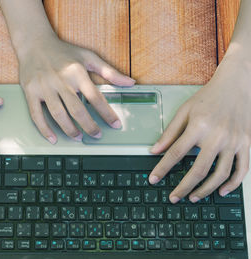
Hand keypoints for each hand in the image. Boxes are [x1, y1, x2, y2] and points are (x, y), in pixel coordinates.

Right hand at [18, 36, 134, 143]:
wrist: (34, 43)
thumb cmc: (63, 51)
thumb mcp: (88, 56)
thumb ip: (109, 71)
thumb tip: (130, 82)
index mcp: (76, 72)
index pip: (95, 97)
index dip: (107, 113)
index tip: (115, 124)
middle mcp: (60, 80)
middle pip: (77, 110)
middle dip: (89, 126)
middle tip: (97, 135)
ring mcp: (44, 87)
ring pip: (58, 115)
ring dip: (69, 130)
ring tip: (78, 137)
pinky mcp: (30, 92)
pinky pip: (36, 115)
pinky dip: (44, 129)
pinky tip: (52, 138)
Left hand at [149, 60, 250, 202]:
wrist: (237, 85)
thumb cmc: (208, 98)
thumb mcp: (184, 111)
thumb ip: (169, 132)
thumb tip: (154, 150)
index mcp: (198, 126)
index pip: (175, 153)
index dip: (162, 169)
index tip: (153, 179)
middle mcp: (218, 135)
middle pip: (199, 169)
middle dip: (184, 187)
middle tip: (174, 197)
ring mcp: (235, 141)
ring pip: (221, 174)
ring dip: (206, 189)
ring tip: (194, 197)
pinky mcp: (247, 144)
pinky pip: (242, 169)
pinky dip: (233, 183)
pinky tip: (222, 191)